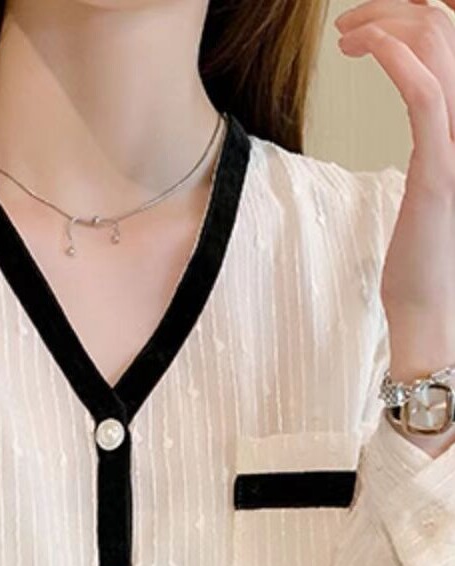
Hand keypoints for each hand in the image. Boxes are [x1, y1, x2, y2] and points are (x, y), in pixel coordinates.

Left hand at [335, 0, 454, 384]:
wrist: (432, 312)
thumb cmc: (423, 259)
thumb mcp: (431, 184)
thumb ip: (434, 141)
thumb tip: (424, 114)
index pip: (454, 40)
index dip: (412, 17)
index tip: (364, 32)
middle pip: (445, 28)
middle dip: (392, 11)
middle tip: (345, 32)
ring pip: (438, 44)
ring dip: (384, 26)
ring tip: (344, 40)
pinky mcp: (442, 168)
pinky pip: (425, 94)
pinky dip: (394, 58)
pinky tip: (365, 49)